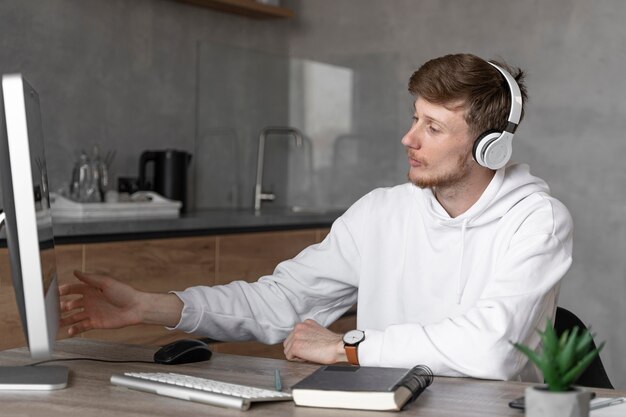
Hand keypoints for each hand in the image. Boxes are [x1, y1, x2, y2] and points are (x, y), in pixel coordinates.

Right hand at [59, 270, 182, 335]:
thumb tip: (76, 271)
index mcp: (91, 289)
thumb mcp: (106, 283)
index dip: (63, 291)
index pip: (73, 289)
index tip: (54, 294)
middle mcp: (90, 300)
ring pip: (73, 317)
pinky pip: (82, 326)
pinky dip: (75, 329)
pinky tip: (70, 331)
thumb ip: (90, 279)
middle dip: (61, 307)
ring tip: (55, 323)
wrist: (136, 308)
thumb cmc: (125, 293)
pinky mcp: (95, 323)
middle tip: (52, 311)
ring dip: (65, 320)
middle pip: (70, 304)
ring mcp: (92, 312)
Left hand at [283, 319, 346, 363]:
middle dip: (296, 349)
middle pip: (288, 342)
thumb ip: (308, 334)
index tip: (309, 347)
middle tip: (309, 352)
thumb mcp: (318, 332)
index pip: (294, 336)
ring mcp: (296, 336)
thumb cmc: (332, 343)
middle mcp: (299, 327)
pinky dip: (297, 360)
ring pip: (287, 350)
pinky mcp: (295, 346)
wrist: (338, 347)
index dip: (301, 344)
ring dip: (296, 354)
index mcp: (305, 323)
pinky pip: (289, 356)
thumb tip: (303, 342)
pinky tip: (308, 357)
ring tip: (309, 354)